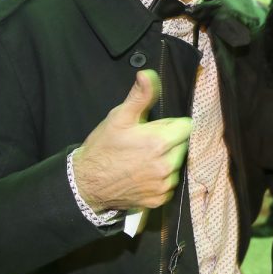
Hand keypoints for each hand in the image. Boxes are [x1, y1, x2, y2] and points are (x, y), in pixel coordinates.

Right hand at [73, 70, 192, 211]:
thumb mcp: (119, 117)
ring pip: (178, 165)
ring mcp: (164, 185)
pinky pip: (170, 185)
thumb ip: (140, 96)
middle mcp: (167, 166)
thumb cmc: (103, 146)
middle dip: (171, 142)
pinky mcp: (159, 200)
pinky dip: (162, 179)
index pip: (187, 127)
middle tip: (148, 142)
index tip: (156, 127)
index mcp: (160, 142)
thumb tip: (149, 74)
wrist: (85, 183)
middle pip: (184, 146)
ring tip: (145, 158)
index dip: (172, 124)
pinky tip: (144, 174)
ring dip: (168, 160)